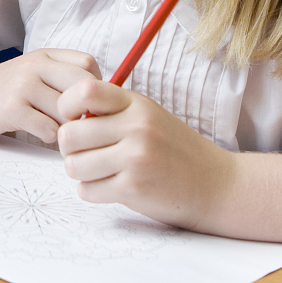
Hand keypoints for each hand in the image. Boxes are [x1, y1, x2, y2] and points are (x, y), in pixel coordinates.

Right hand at [0, 48, 101, 143]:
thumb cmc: (0, 92)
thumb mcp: (31, 74)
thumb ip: (60, 80)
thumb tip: (100, 103)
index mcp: (45, 56)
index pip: (88, 65)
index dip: (95, 88)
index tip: (87, 106)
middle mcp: (36, 66)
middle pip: (84, 88)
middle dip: (87, 112)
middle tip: (79, 127)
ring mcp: (23, 85)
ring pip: (68, 113)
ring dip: (68, 130)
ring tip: (58, 134)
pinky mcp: (11, 108)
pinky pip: (49, 129)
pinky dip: (49, 138)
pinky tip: (38, 135)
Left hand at [55, 80, 235, 229]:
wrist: (215, 185)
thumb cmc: (175, 150)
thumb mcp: (148, 117)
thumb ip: (112, 111)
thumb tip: (66, 115)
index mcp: (137, 104)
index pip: (84, 91)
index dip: (67, 106)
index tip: (74, 120)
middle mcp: (136, 127)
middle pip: (69, 134)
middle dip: (70, 148)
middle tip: (86, 153)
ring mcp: (135, 158)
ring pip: (73, 165)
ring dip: (81, 173)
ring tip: (100, 171)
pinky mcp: (133, 188)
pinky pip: (86, 190)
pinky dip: (93, 191)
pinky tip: (112, 187)